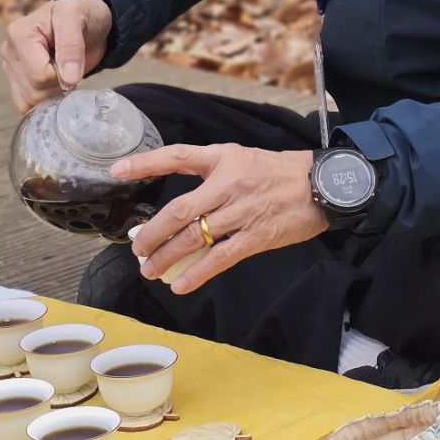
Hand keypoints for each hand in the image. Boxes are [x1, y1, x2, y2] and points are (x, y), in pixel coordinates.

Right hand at [1, 0, 112, 112]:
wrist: (85, 23)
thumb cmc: (80, 16)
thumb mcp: (77, 18)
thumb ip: (72, 46)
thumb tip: (68, 78)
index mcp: (19, 33)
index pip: (39, 74)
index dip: (62, 75)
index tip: (74, 62)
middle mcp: (9, 51)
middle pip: (34, 91)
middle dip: (59, 85)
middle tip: (71, 68)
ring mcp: (10, 67)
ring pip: (29, 101)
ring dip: (54, 94)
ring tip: (63, 73)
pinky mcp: (16, 81)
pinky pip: (25, 105)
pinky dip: (45, 101)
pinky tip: (56, 85)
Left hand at [113, 142, 328, 293]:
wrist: (321, 184)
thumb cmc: (277, 172)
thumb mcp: (240, 157)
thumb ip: (209, 170)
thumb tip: (177, 198)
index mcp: (223, 158)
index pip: (177, 156)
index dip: (146, 163)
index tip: (118, 171)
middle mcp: (229, 183)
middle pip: (179, 210)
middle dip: (152, 232)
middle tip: (136, 246)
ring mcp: (242, 211)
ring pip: (194, 237)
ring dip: (167, 256)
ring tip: (150, 267)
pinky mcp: (257, 236)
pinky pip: (221, 258)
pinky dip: (197, 273)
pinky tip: (180, 283)